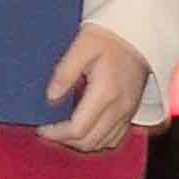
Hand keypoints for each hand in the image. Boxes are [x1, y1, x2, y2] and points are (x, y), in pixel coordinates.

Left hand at [39, 26, 149, 153]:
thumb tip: (51, 98)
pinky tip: (83, 130)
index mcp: (106, 92)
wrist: (137, 34)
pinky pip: (115, 138)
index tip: (41, 129)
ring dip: (81, 143)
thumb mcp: (81, 46)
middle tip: (48, 132)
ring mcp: (128, 112)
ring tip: (62, 132)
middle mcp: (120, 107)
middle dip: (65, 141)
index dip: (56, 134)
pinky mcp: (132, 111)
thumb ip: (64, 73)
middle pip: (90, 142)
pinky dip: (97, 140)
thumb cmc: (108, 37)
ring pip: (104, 144)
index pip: (78, 129)